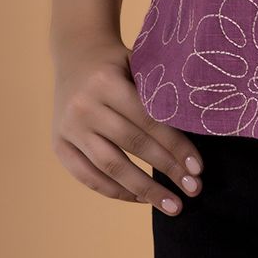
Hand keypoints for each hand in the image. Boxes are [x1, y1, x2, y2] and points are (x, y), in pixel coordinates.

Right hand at [51, 32, 204, 216]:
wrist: (76, 52)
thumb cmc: (119, 61)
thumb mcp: (139, 64)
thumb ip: (159, 92)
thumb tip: (197, 127)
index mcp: (107, 82)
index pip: (148, 120)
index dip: (175, 145)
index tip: (198, 167)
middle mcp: (84, 106)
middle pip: (132, 145)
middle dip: (166, 169)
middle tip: (193, 189)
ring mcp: (69, 128)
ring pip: (110, 166)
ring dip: (144, 190)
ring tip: (172, 205)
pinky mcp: (59, 145)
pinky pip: (88, 177)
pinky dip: (116, 191)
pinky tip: (142, 199)